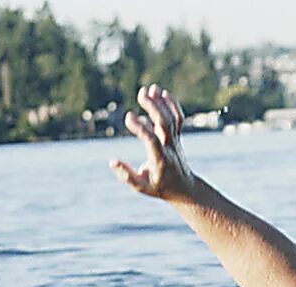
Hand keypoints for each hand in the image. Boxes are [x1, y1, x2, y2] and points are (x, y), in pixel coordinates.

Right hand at [110, 84, 194, 200]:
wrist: (184, 188)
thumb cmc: (159, 187)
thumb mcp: (141, 187)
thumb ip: (127, 175)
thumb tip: (112, 161)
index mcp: (160, 159)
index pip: (151, 139)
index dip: (140, 127)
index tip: (128, 116)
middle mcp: (170, 147)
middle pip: (165, 123)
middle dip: (153, 107)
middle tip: (141, 93)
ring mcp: (175, 141)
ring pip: (172, 118)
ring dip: (161, 102)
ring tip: (149, 88)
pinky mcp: (177, 137)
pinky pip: (178, 118)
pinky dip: (172, 105)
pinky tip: (162, 93)